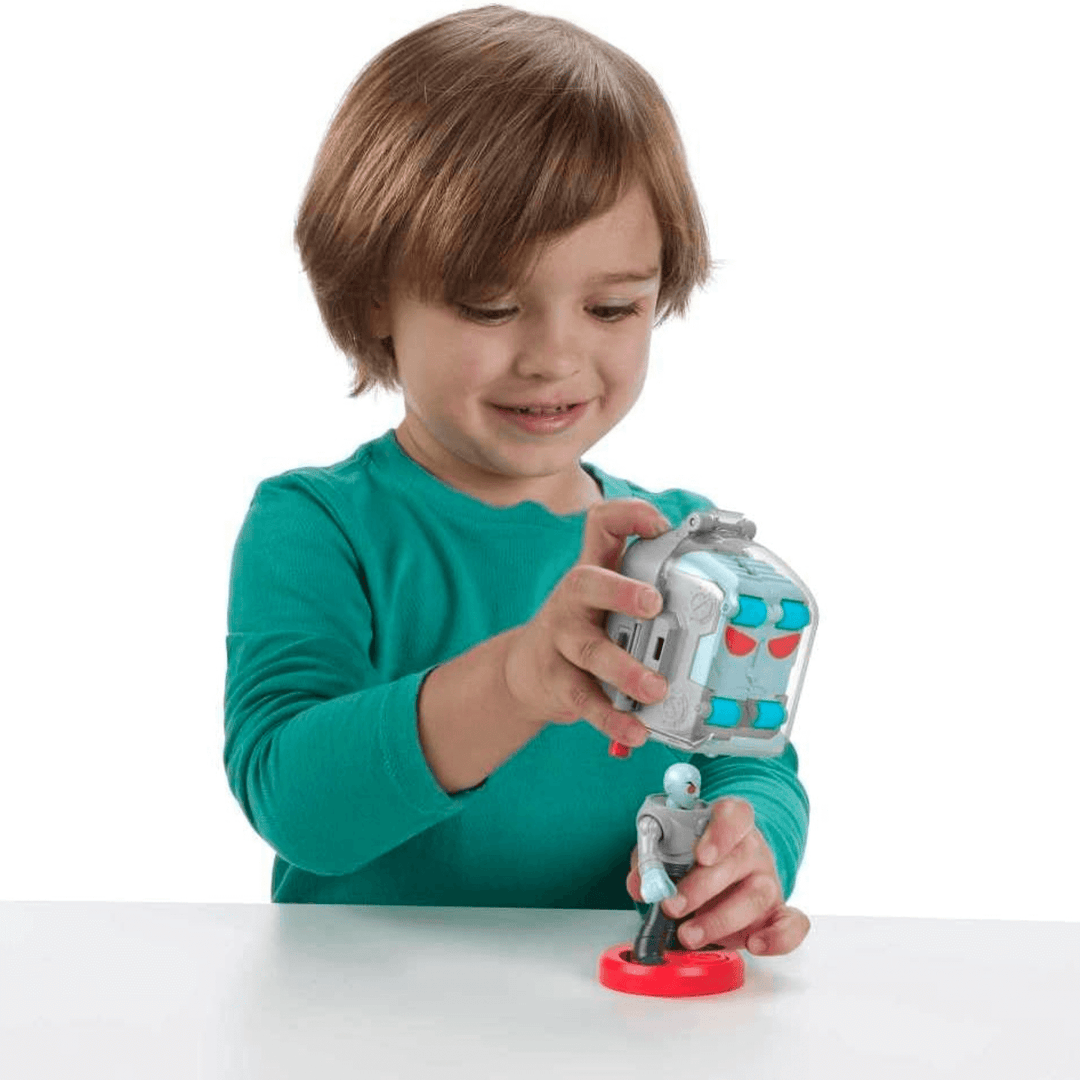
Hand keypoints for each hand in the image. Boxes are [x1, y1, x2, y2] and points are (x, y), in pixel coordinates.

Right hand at [502, 499, 671, 749]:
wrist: (525, 672)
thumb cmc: (585, 630)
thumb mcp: (609, 601)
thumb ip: (651, 592)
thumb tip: (717, 589)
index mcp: (594, 573)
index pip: (601, 525)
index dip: (628, 516)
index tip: (661, 525)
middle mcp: (573, 600)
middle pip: (586, 582)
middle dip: (620, 589)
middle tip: (654, 603)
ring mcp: (561, 639)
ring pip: (589, 649)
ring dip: (624, 668)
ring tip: (655, 687)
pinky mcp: (556, 680)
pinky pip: (583, 699)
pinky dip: (611, 719)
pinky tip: (636, 730)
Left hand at [626, 797, 810, 955]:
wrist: (721, 870)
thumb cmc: (692, 856)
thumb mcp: (668, 848)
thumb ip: (652, 860)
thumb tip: (640, 884)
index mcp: (729, 822)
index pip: (735, 815)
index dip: (720, 833)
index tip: (700, 855)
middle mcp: (753, 849)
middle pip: (738, 861)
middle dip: (701, 888)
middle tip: (672, 906)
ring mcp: (768, 880)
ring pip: (757, 896)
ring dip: (720, 920)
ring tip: (689, 935)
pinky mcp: (778, 912)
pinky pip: (791, 924)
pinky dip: (779, 938)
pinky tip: (754, 945)